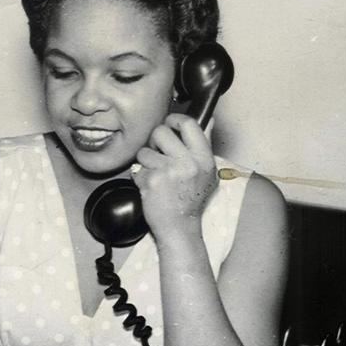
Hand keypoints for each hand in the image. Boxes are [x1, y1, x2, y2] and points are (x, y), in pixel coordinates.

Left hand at [133, 115, 216, 243]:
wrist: (179, 227)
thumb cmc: (191, 200)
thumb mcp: (207, 172)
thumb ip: (205, 145)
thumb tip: (209, 119)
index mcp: (203, 158)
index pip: (188, 124)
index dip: (174, 119)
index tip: (169, 124)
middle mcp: (188, 163)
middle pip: (161, 132)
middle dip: (155, 142)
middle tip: (158, 154)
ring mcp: (168, 172)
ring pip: (145, 151)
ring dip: (146, 162)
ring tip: (156, 175)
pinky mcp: (151, 181)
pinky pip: (137, 168)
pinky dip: (140, 177)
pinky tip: (150, 186)